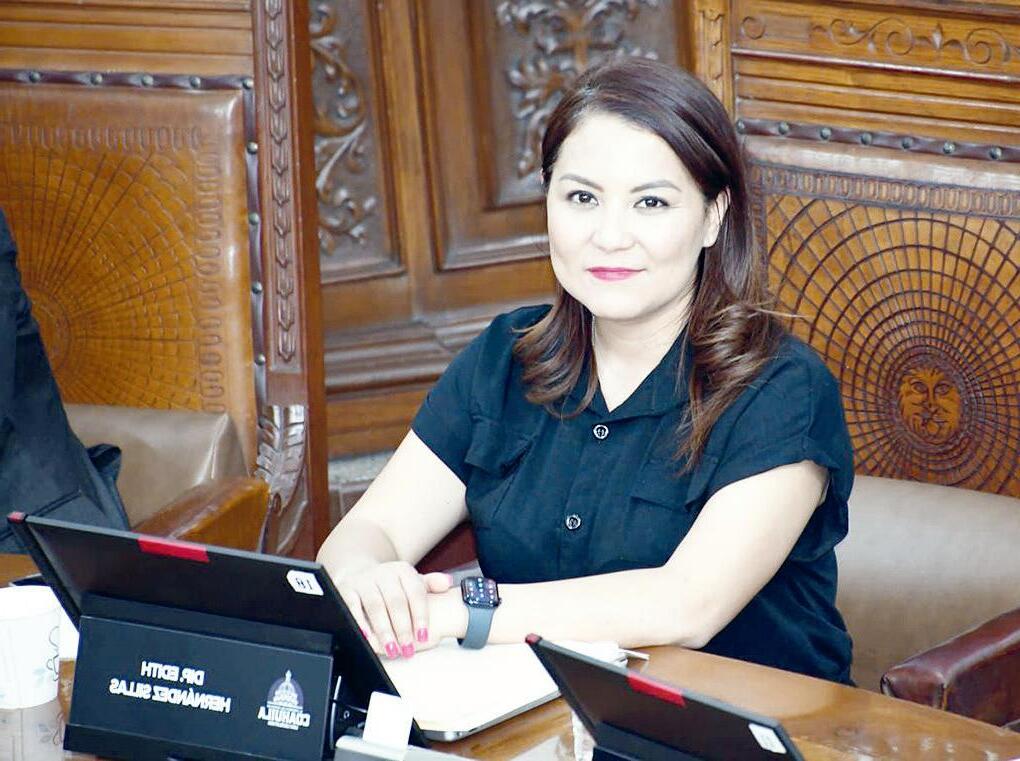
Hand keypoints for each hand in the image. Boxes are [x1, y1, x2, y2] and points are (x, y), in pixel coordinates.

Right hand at [335, 561, 453, 658]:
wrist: (361, 573)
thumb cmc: (393, 585)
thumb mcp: (412, 582)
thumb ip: (431, 584)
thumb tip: (447, 583)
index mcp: (403, 571)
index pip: (415, 593)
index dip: (420, 615)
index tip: (424, 636)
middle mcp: (384, 574)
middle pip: (396, 601)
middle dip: (402, 628)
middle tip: (407, 649)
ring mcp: (364, 581)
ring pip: (375, 606)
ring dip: (384, 630)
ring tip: (391, 649)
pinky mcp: (346, 590)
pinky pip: (352, 607)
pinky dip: (359, 623)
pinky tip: (367, 638)